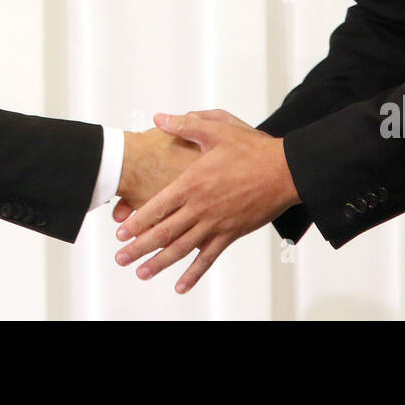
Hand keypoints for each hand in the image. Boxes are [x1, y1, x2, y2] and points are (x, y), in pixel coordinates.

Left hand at [114, 110, 299, 292]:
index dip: (137, 221)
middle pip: (164, 232)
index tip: (120, 232)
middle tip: (120, 259)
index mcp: (193, 182)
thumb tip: (158, 118)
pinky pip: (208, 258)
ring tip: (141, 274)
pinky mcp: (231, 233)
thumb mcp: (218, 128)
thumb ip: (185, 125)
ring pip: (182, 249)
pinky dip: (194, 274)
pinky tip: (181, 286)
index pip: (158, 207)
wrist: (284, 171)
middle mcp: (201, 207)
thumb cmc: (252, 149)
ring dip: (160, 263)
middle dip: (139, 248)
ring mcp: (216, 223)